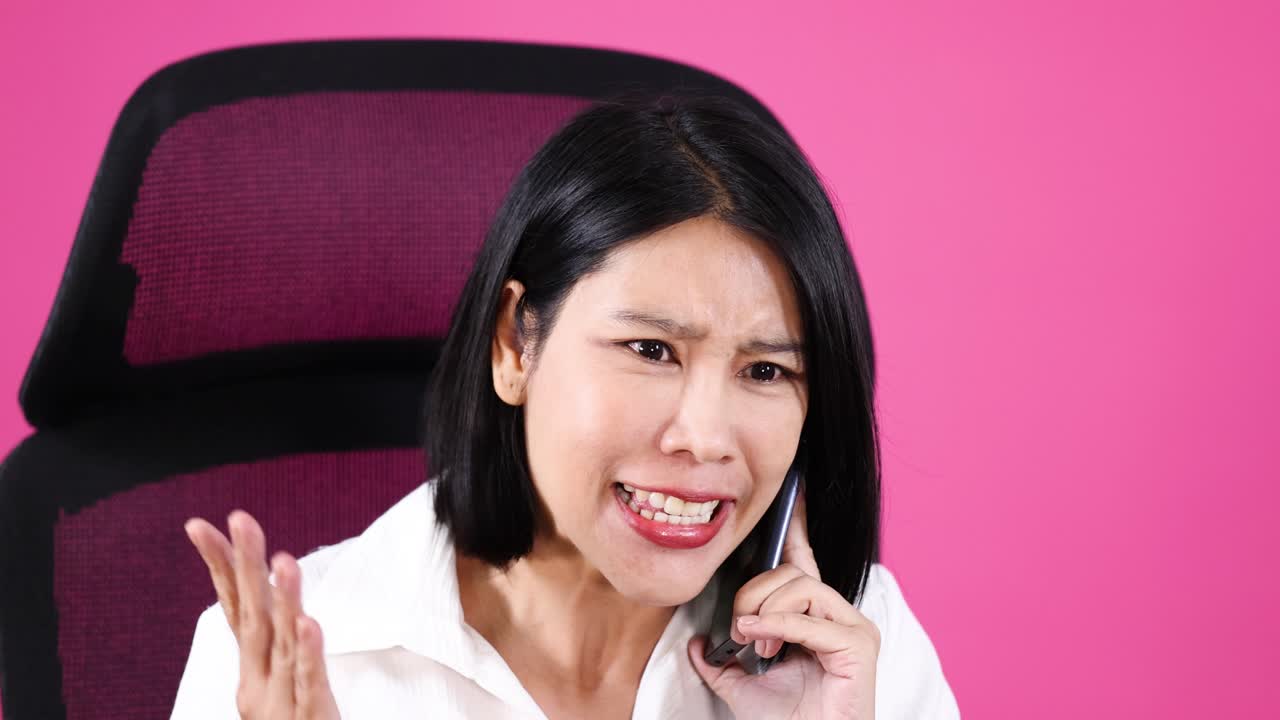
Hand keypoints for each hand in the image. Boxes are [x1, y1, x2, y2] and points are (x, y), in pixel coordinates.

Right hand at [185, 511, 340, 718]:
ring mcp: (281, 702)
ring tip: (282, 560)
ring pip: (282, 644)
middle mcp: (260, 683)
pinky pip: (309, 683)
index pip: (234, 609)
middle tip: (241, 518)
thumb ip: (276, 646)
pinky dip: (307, 654)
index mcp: (254, 672)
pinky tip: (307, 623)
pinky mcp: (311, 718)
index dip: (220, 567)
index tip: (202, 525)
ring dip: (283, 601)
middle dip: (245, 566)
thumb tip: (270, 599)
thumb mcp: (281, 686)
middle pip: (252, 616)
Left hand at [687, 486, 879, 719]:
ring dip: (766, 612)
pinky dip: (779, 625)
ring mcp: (853, 628)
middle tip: (742, 631)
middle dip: (754, 595)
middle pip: (790, 573)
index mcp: (812, 617)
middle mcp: (837, 615)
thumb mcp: (740, 687)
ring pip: (802, 587)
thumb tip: (696, 644)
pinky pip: (812, 617)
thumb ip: (719, 662)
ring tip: (756, 645)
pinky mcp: (860, 645)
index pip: (802, 561)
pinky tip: (760, 639)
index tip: (791, 492)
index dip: (794, 527)